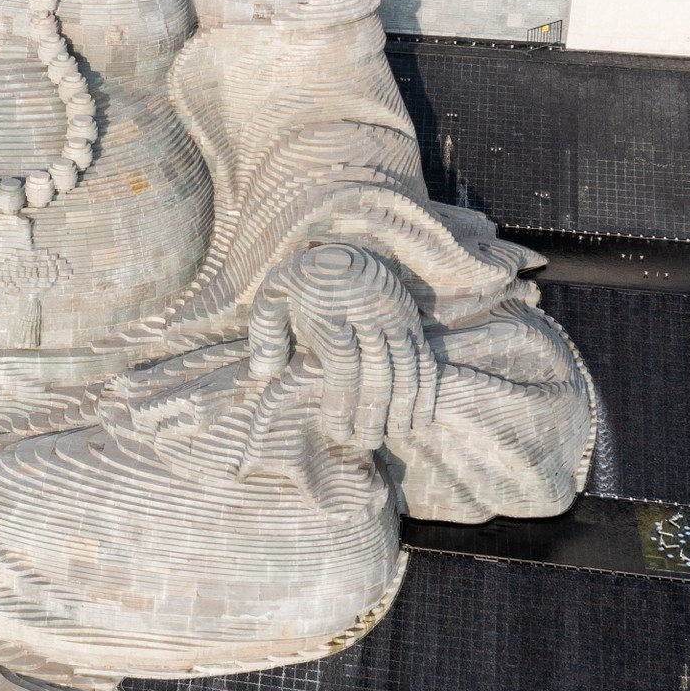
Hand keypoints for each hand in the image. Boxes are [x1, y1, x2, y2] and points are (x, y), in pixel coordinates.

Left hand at [246, 243, 435, 450]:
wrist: (340, 246)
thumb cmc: (301, 281)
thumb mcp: (272, 296)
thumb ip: (264, 333)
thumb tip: (264, 375)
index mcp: (332, 309)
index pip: (343, 363)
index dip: (343, 401)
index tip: (338, 432)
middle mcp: (368, 313)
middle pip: (376, 371)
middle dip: (373, 413)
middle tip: (366, 444)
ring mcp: (394, 316)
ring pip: (404, 367)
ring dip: (402, 406)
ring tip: (395, 436)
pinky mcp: (411, 319)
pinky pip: (423, 357)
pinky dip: (425, 389)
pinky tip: (420, 417)